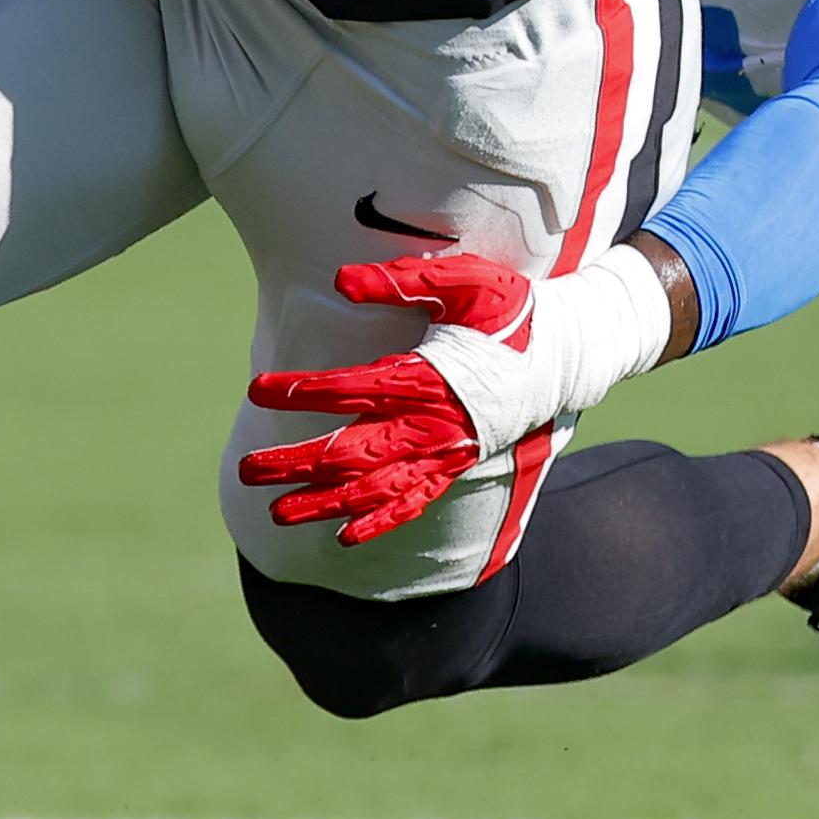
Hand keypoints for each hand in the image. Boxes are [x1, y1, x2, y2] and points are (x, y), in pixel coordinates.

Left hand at [240, 249, 671, 543]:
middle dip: (296, 463)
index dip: (304, 390)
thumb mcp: (466, 280)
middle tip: (248, 470)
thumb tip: (340, 280)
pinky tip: (345, 539)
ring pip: (377, 488)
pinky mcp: (458, 466)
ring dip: (325, 504)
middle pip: (353, 450)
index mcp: (431, 375)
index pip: (354, 387)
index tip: (257, 388)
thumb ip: (403, 280)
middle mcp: (435, 423)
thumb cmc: (513, 309)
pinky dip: (381, 523)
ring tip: (277, 515)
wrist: (570, 352)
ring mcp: (447, 452)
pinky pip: (416, 503)